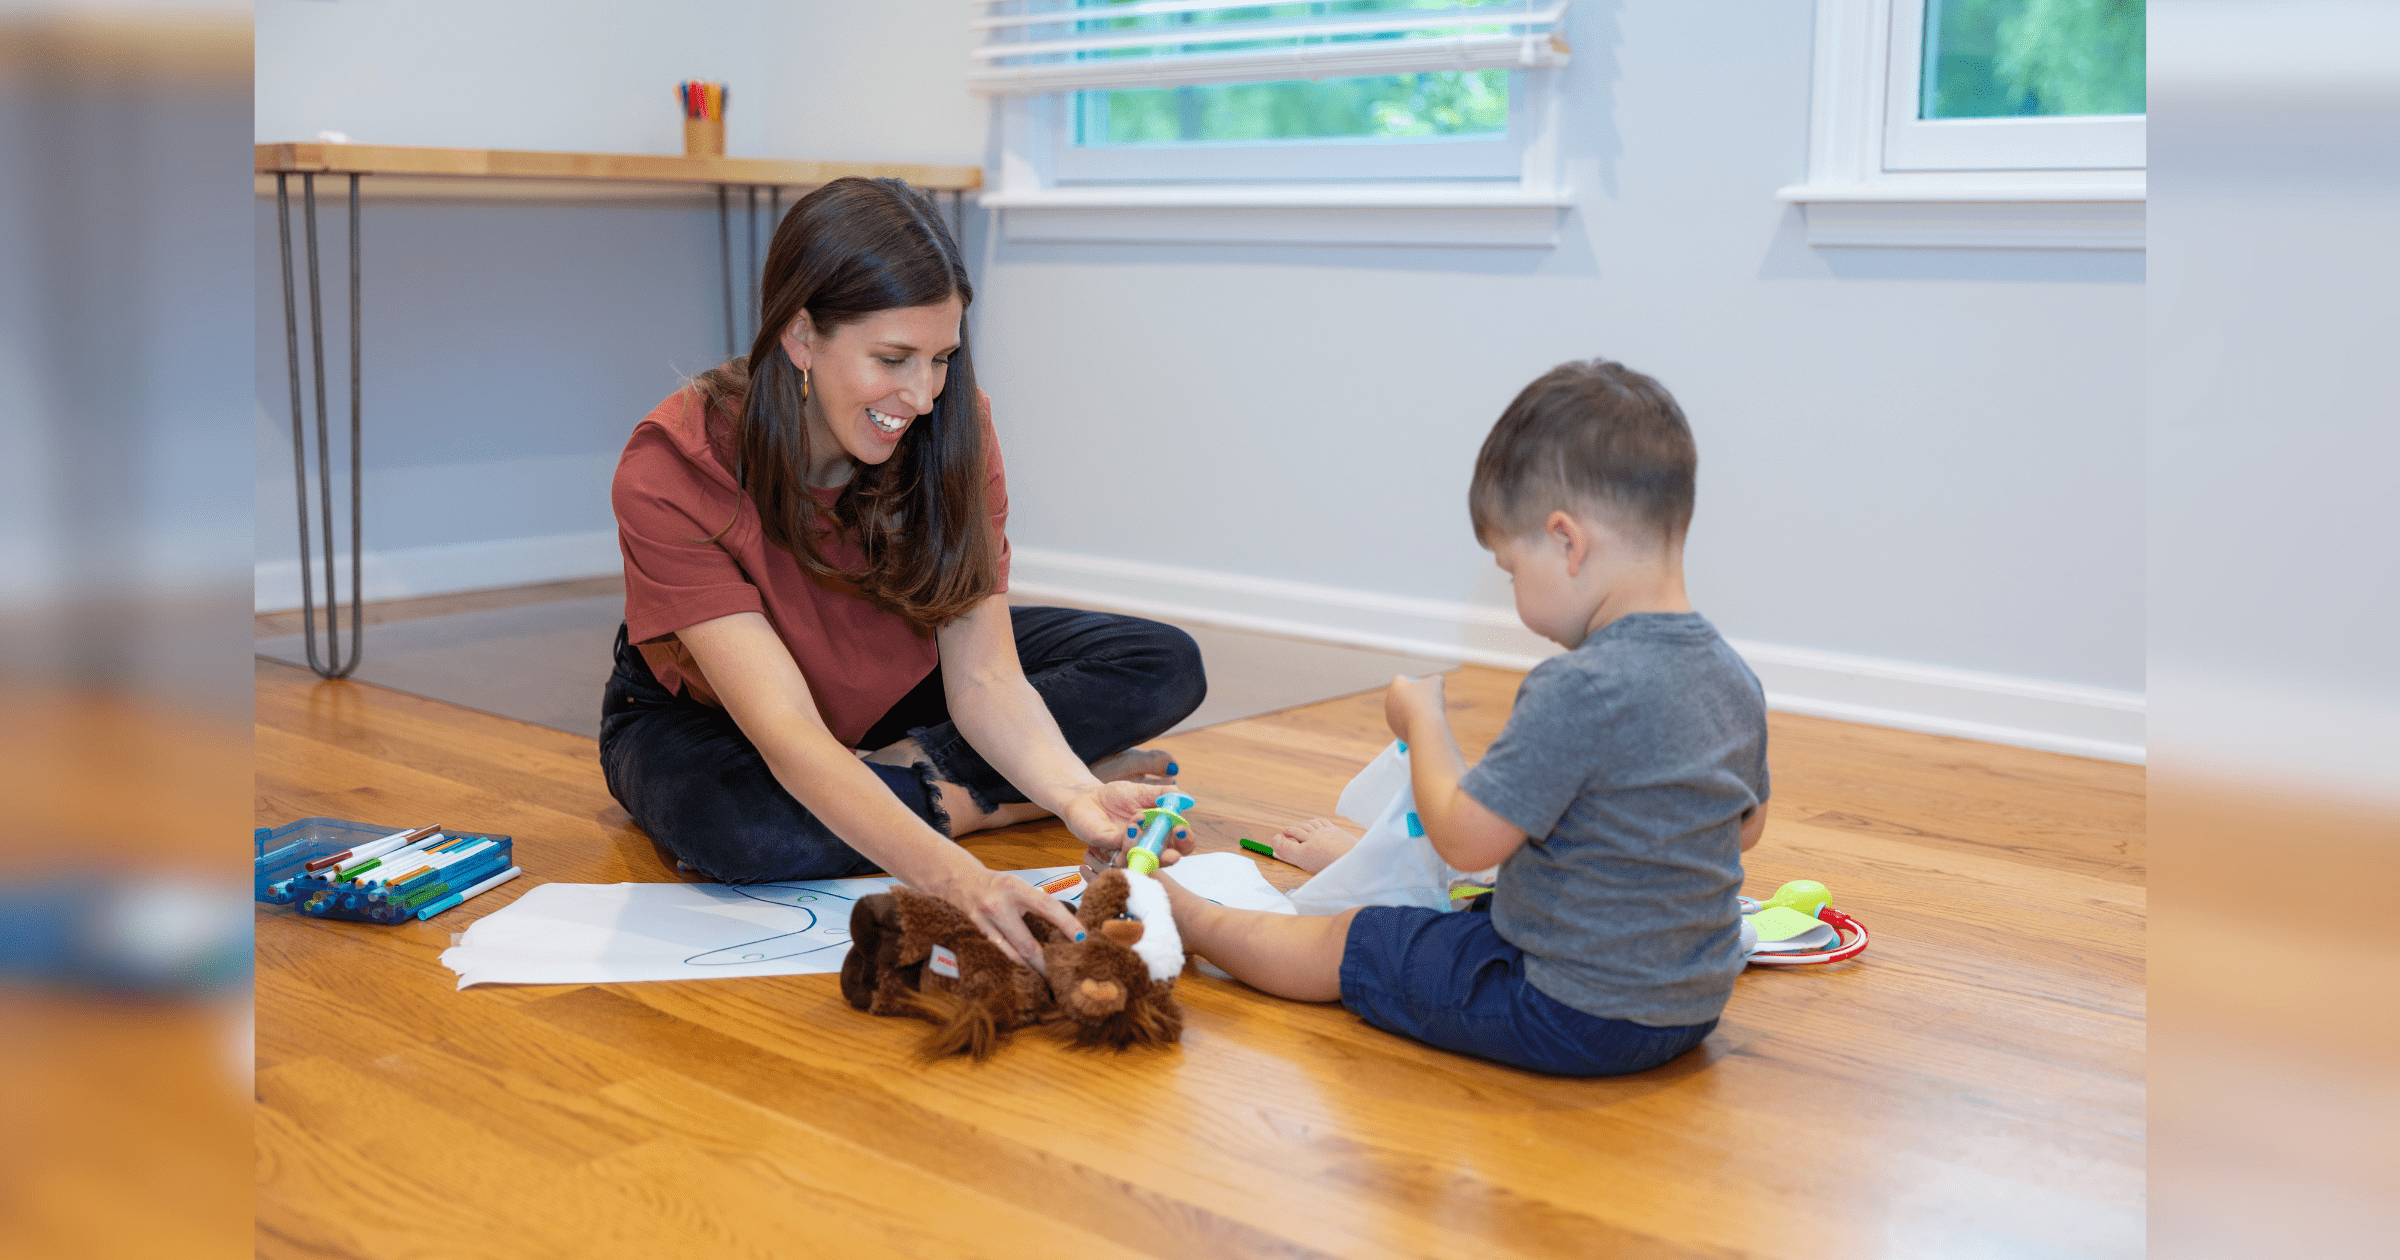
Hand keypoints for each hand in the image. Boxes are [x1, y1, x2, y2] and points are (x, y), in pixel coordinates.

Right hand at [925, 862, 1085, 968]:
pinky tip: (1029, 969)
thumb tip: (1066, 927)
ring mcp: (984, 923)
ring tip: (1048, 977)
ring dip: (1033, 967)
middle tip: (1063, 973)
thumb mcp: (1019, 886)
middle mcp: (997, 906)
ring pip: (1013, 954)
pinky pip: (1001, 954)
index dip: (1066, 923)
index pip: (1046, 906)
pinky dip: (1017, 962)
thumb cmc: (998, 885)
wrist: (961, 882)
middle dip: (1047, 962)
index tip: (1081, 938)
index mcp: (1014, 888)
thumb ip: (1038, 903)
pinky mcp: (977, 935)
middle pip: (1027, 943)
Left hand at [1064, 780, 1186, 876]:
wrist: (1088, 798)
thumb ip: (1164, 793)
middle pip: (1166, 860)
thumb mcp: (1143, 790)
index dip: (1186, 841)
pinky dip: (1128, 841)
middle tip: (1171, 852)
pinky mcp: (1109, 851)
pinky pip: (1123, 855)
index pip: (1181, 844)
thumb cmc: (1118, 796)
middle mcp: (1148, 847)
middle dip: (1170, 857)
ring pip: (1144, 861)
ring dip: (1144, 844)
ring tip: (1136, 820)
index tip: (1181, 829)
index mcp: (1161, 832)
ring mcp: (1129, 852)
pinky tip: (1129, 827)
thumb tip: (1186, 798)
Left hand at [1384, 673, 1446, 740]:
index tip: (1425, 688)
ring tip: (1427, 714)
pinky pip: (1406, 724)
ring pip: (1403, 711)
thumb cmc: (1429, 700)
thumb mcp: (1436, 684)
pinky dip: (1414, 723)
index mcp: (1395, 685)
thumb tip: (1437, 681)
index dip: (1415, 682)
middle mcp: (1389, 700)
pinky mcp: (1395, 729)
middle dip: (1413, 698)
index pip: (1403, 680)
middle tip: (1427, 701)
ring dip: (1413, 711)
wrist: (1424, 725)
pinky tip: (1424, 724)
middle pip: (1403, 696)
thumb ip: (1436, 679)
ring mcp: (1390, 716)